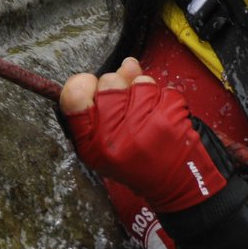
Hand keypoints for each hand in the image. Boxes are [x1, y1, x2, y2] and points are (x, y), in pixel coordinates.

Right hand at [60, 57, 228, 211]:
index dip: (84, 83)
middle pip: (109, 82)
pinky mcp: (166, 122)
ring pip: (139, 81)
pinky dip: (166, 99)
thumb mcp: (107, 140)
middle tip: (129, 107)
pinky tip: (165, 117)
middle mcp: (110, 136)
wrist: (174, 185)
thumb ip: (107, 100)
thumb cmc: (137, 160)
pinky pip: (163, 89)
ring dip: (146, 92)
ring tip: (149, 113)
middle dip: (121, 87)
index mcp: (89, 142)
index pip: (73, 95)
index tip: (94, 87)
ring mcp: (140, 128)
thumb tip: (127, 64)